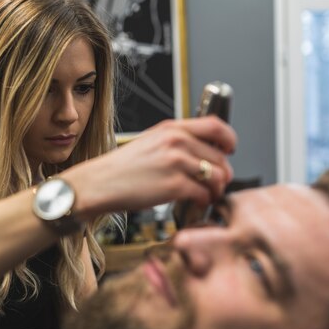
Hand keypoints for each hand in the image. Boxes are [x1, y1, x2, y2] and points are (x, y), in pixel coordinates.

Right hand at [62, 116, 236, 218]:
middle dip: (223, 174)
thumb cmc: (121, 168)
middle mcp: (176, 141)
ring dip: (216, 189)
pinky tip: (195, 203)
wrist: (99, 184)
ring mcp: (176, 163)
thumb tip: (204, 151)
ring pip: (217, 176)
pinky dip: (204, 201)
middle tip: (215, 184)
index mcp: (171, 128)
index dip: (229, 140)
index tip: (229, 150)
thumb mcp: (150, 142)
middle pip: (220, 156)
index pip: (216, 126)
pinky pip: (204, 193)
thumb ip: (176, 141)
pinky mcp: (174, 185)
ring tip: (206, 195)